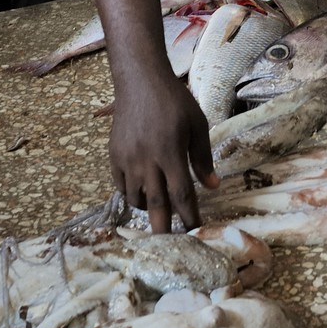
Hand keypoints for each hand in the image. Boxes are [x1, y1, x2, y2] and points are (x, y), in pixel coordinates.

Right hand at [108, 65, 217, 230]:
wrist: (139, 80)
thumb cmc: (174, 100)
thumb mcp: (197, 124)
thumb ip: (203, 157)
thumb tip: (213, 186)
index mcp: (170, 153)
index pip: (181, 195)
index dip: (189, 216)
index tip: (196, 231)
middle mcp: (147, 161)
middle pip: (155, 205)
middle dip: (163, 229)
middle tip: (170, 247)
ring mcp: (127, 159)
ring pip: (135, 197)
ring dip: (147, 210)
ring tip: (157, 214)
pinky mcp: (113, 155)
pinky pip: (120, 185)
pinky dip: (130, 194)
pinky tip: (140, 193)